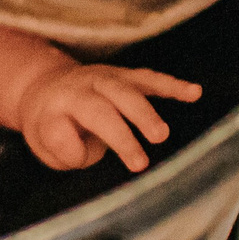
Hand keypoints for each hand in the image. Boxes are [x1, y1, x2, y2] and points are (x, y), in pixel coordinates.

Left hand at [17, 66, 202, 172]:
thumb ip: (65, 150)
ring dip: (145, 113)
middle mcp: (79, 87)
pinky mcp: (125, 75)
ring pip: (127, 91)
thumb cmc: (50, 124)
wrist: (47, 86)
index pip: (60, 130)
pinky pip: (150, 79)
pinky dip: (172, 85)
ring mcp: (104, 77)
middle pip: (99, 108)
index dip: (72, 149)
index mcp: (54, 105)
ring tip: (161, 135)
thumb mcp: (44, 143)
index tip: (80, 160)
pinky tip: (194, 92)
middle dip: (120, 136)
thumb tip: (94, 146)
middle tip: (140, 163)